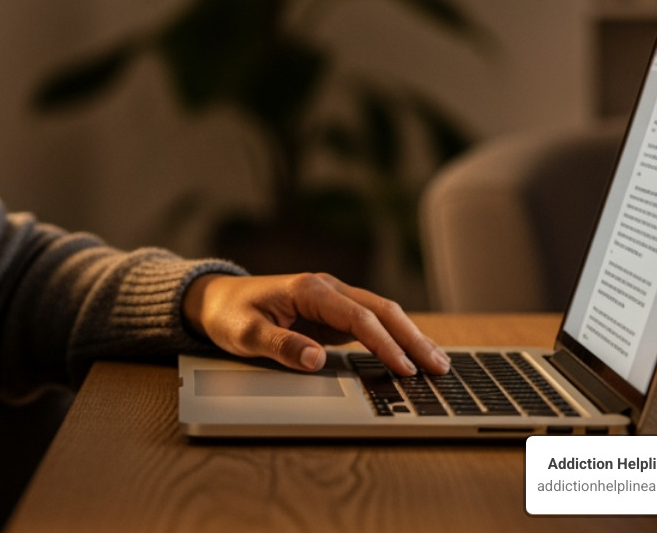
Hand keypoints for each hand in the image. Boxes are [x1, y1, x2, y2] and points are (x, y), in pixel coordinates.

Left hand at [183, 272, 448, 376]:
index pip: (358, 316)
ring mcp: (334, 300)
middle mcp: (328, 289)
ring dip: (410, 336)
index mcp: (309, 289)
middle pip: (381, 309)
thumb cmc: (229, 314)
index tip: (402, 368)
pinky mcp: (334, 313)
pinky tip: (412, 354)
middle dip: (412, 337)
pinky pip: (372, 323)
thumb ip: (280, 345)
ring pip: (382, 313)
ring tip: (438, 363)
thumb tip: (316, 359)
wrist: (217, 299)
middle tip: (438, 367)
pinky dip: (395, 337)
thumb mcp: (244, 333)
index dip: (383, 343)